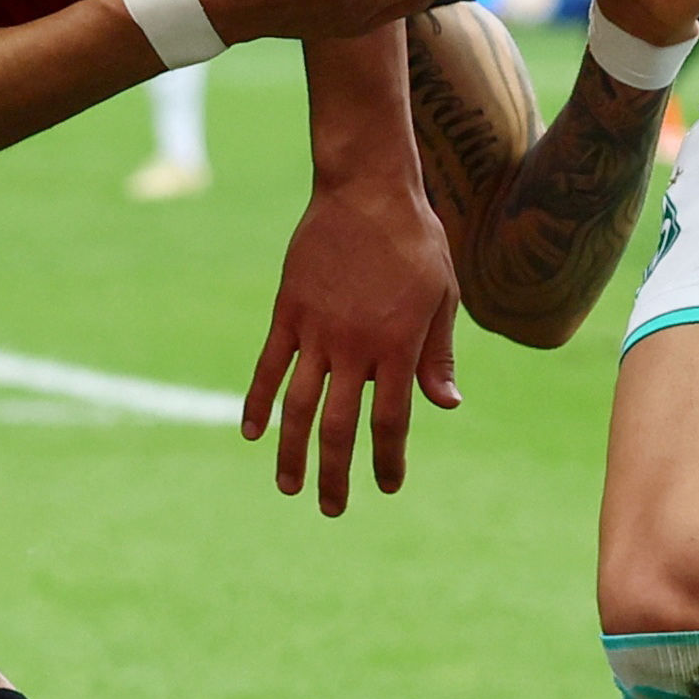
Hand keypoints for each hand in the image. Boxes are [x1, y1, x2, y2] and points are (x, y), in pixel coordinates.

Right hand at [244, 167, 459, 515]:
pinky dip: (258, 401)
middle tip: (331, 509)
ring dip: (292, 451)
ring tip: (288, 487)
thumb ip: (437, 355)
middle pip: (340, 427)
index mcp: (398, 347)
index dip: (388, 459)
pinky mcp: (289, 312)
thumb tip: (447, 405)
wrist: (368, 190)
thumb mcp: (442, 298)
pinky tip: (251, 432)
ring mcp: (317, 330)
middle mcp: (355, 347)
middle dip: (335, 473)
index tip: (386, 486)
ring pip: (299, 406)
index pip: (391, 421)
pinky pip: (269, 366)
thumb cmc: (416, 243)